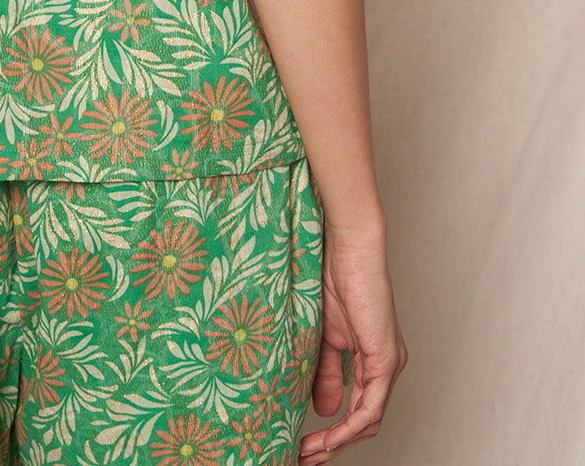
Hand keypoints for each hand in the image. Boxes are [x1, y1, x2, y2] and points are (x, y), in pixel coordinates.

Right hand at [298, 228, 407, 460]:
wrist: (346, 248)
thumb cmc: (332, 278)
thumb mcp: (322, 335)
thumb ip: (325, 372)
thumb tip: (323, 410)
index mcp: (372, 360)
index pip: (358, 410)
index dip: (333, 432)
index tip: (303, 445)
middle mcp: (384, 367)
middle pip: (365, 422)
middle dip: (334, 445)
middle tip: (303, 458)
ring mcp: (388, 365)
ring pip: (370, 420)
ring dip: (339, 442)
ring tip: (309, 452)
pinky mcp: (386, 360)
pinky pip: (372, 407)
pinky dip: (350, 426)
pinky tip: (329, 436)